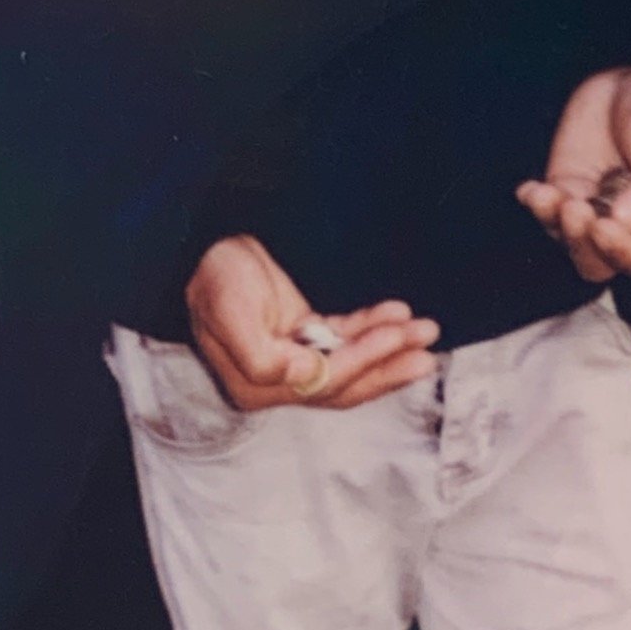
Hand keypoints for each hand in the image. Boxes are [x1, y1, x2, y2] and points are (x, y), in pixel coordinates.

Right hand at [185, 235, 439, 410]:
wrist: (203, 243)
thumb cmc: (213, 276)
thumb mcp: (229, 312)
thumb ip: (262, 357)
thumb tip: (304, 379)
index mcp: (257, 386)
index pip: (323, 384)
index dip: (363, 363)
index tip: (396, 337)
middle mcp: (278, 382)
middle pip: (344, 383)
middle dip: (388, 365)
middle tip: (427, 351)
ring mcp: (293, 360)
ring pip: (351, 363)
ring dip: (389, 349)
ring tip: (425, 332)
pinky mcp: (303, 336)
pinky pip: (345, 338)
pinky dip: (372, 326)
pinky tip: (396, 314)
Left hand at [517, 69, 630, 282]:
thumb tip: (630, 222)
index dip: (620, 252)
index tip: (602, 227)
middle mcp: (630, 228)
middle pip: (600, 263)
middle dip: (581, 243)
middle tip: (573, 209)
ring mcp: (595, 213)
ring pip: (570, 243)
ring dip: (556, 225)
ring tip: (550, 195)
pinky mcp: (567, 195)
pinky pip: (547, 215)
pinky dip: (537, 205)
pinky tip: (531, 190)